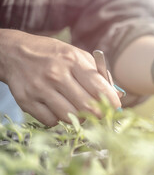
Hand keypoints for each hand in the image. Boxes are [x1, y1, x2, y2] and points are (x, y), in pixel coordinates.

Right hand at [0, 30, 121, 125]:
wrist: (14, 53)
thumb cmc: (53, 55)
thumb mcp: (76, 56)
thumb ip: (98, 74)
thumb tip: (117, 95)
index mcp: (72, 60)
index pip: (98, 86)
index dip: (111, 101)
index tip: (115, 107)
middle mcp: (56, 74)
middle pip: (86, 105)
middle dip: (98, 113)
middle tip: (100, 114)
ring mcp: (40, 88)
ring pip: (69, 117)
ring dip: (79, 117)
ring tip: (78, 110)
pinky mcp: (26, 101)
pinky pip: (51, 121)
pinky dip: (58, 119)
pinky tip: (57, 108)